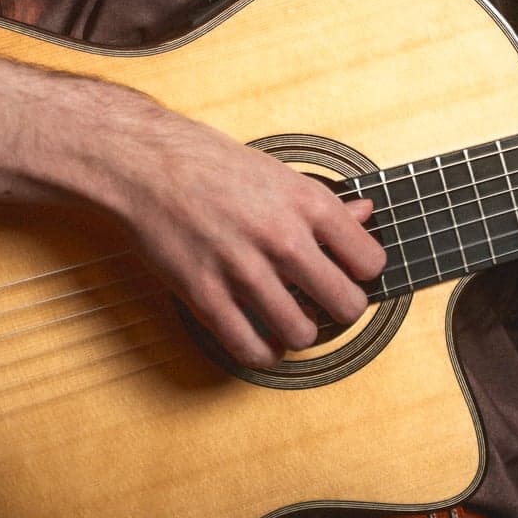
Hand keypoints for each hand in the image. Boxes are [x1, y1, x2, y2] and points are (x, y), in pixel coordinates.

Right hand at [118, 115, 385, 368]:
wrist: (149, 164)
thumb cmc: (214, 164)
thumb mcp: (280, 174)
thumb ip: (324, 203)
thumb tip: (365, 214)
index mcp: (307, 203)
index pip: (369, 262)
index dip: (364, 273)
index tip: (350, 273)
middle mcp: (281, 237)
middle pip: (346, 305)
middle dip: (341, 309)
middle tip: (326, 302)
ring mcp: (244, 269)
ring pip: (302, 334)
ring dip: (301, 332)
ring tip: (292, 317)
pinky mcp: (206, 295)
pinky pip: (251, 348)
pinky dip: (264, 352)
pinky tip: (263, 337)